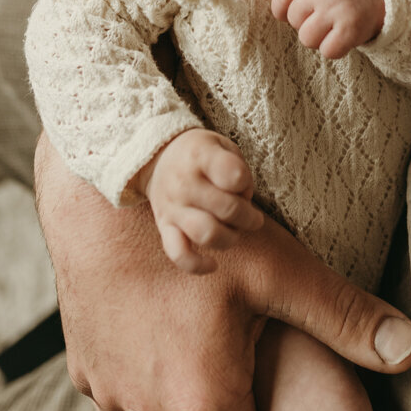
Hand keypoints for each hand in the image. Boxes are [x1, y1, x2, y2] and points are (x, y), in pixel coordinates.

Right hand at [35, 133, 410, 410]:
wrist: (99, 199)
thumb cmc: (194, 228)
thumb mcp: (278, 266)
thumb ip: (344, 315)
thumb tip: (409, 347)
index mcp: (203, 406)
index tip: (284, 399)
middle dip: (238, 410)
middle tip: (251, 358)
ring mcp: (111, 400)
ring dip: (193, 398)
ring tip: (215, 343)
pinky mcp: (88, 376)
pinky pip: (129, 401)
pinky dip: (156, 381)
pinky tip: (174, 334)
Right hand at [136, 128, 262, 273]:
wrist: (158, 160)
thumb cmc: (200, 154)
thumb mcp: (221, 145)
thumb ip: (237, 167)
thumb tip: (244, 199)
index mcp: (200, 155)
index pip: (232, 174)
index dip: (247, 182)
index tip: (244, 183)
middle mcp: (184, 182)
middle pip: (227, 208)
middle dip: (248, 216)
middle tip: (252, 216)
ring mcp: (173, 207)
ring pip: (206, 234)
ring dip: (230, 237)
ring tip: (236, 231)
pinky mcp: (164, 228)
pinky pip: (179, 254)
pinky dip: (197, 265)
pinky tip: (213, 264)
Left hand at [271, 0, 385, 58]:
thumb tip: (278, 14)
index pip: (279, 2)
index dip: (286, 11)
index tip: (303, 7)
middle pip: (293, 20)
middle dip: (307, 21)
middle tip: (327, 11)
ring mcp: (339, 6)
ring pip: (307, 39)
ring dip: (319, 37)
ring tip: (334, 23)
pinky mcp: (351, 28)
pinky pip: (327, 51)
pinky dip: (335, 48)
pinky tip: (344, 33)